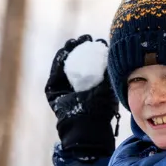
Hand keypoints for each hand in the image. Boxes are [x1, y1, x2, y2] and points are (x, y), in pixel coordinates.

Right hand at [45, 36, 118, 158]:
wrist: (86, 126)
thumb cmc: (101, 110)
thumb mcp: (107, 89)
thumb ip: (108, 75)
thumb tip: (113, 58)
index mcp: (88, 85)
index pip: (89, 63)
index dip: (92, 51)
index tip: (98, 41)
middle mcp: (75, 85)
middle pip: (76, 61)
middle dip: (79, 48)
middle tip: (86, 39)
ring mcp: (63, 88)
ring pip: (64, 64)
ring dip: (68, 51)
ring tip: (75, 41)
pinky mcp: (52, 91)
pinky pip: (55, 72)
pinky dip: (59, 60)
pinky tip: (65, 50)